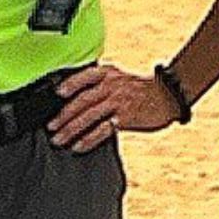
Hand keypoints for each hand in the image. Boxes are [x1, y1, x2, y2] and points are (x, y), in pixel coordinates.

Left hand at [47, 63, 179, 152]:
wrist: (167, 95)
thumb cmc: (139, 88)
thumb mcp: (118, 76)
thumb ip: (99, 82)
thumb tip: (75, 95)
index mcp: (107, 72)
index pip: (84, 76)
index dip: (69, 84)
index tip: (56, 94)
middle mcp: (111, 85)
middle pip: (82, 100)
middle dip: (64, 115)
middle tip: (50, 126)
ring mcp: (118, 102)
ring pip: (89, 116)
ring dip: (71, 129)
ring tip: (59, 139)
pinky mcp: (125, 118)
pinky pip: (102, 129)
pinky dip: (88, 139)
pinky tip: (78, 146)